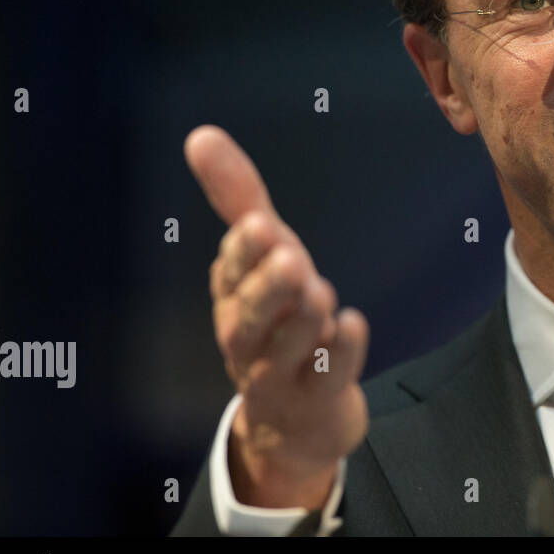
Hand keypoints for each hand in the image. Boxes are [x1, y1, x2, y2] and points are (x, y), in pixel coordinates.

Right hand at [184, 125, 369, 509]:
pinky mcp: (317, 397)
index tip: (258, 225)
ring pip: (285, 348)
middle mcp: (247, 337)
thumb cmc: (278, 319)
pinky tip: (352, 325)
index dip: (244, 253)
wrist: (293, 419)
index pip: (232, 272)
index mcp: (233, 297)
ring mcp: (280, 373)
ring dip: (302, 317)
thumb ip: (237, 197)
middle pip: (248, 316)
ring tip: (319, 290)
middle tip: (289, 256)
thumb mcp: (262, 256)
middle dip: (266, 286)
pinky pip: (326, 378)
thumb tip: (200, 135)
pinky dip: (340, 353)